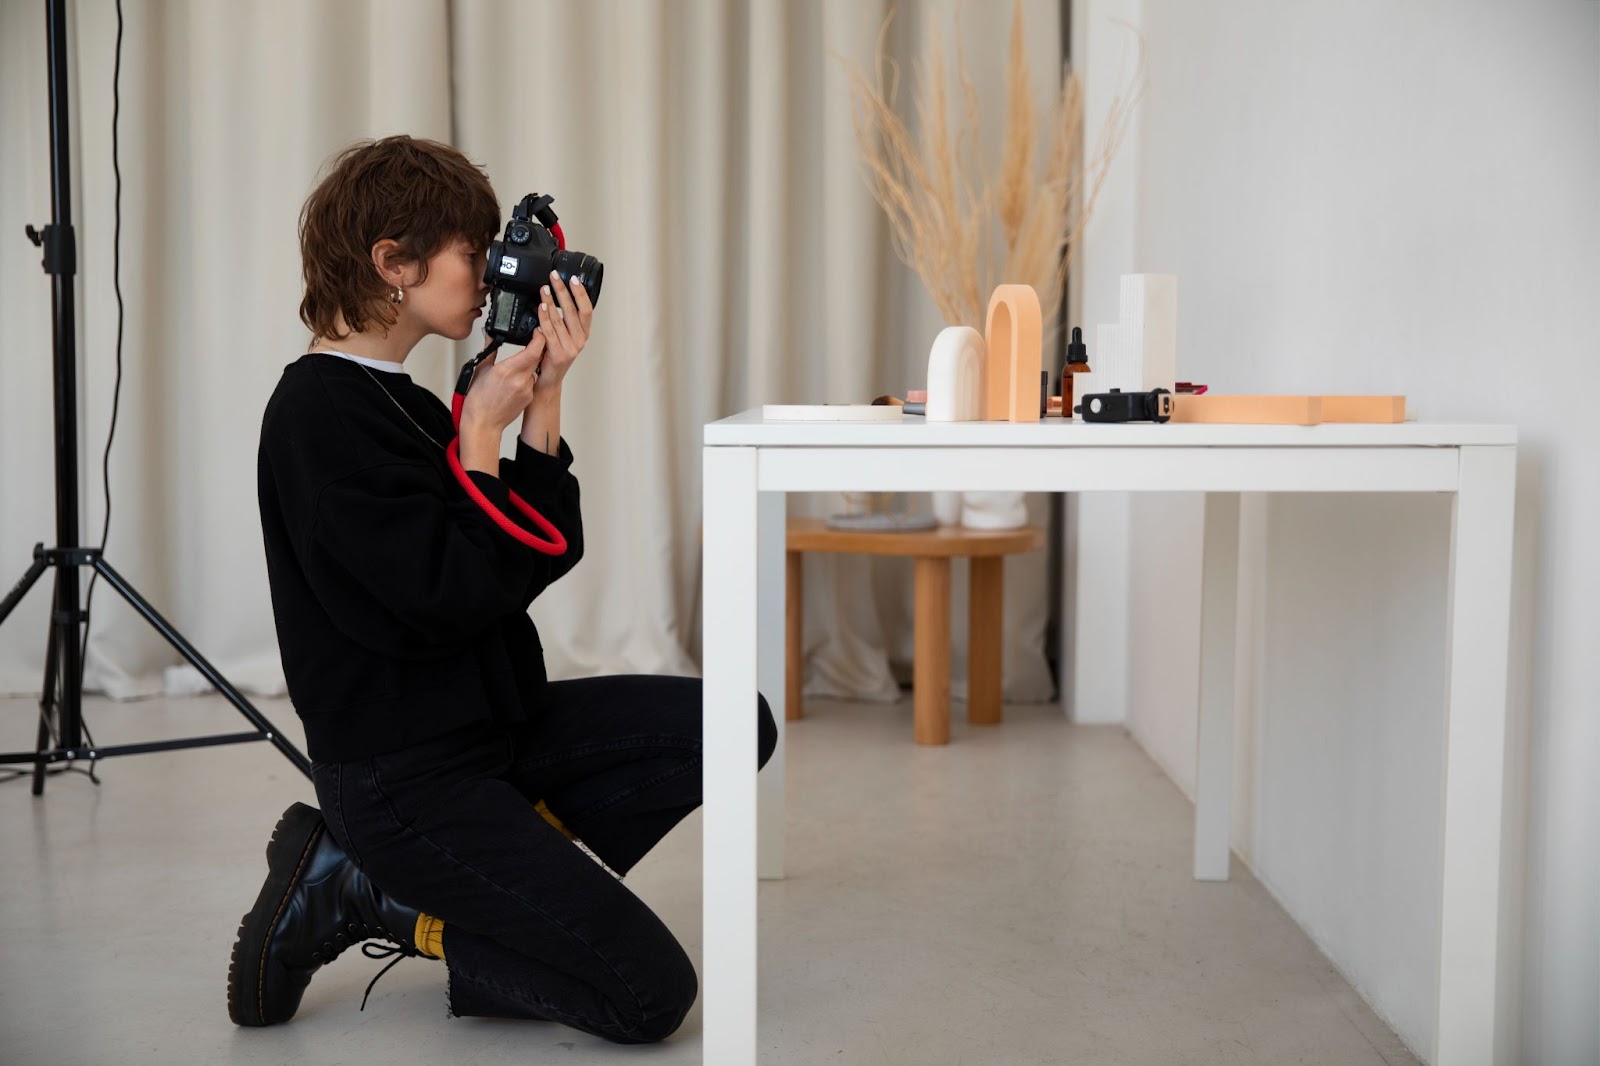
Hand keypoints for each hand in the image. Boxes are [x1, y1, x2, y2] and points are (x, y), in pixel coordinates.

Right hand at [461, 329, 545, 434]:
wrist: (483, 423)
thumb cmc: (478, 400)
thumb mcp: (481, 370)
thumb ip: (489, 349)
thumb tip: (489, 334)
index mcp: (507, 370)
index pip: (533, 350)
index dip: (539, 339)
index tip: (537, 332)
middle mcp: (520, 380)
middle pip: (537, 357)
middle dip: (535, 348)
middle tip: (529, 342)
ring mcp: (526, 390)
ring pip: (534, 370)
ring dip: (529, 365)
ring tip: (514, 368)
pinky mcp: (529, 397)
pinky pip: (532, 382)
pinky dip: (526, 378)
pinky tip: (514, 382)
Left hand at [531, 271, 593, 392]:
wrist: (546, 382)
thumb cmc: (552, 358)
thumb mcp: (562, 337)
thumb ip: (562, 321)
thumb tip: (555, 297)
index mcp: (583, 334)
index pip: (587, 310)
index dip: (581, 293)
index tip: (574, 279)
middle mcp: (579, 341)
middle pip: (573, 310)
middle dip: (563, 291)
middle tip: (554, 277)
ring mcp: (570, 348)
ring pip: (560, 319)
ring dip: (551, 301)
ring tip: (544, 288)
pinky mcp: (559, 354)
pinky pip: (549, 331)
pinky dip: (544, 317)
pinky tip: (540, 307)